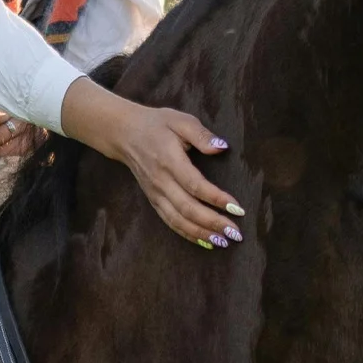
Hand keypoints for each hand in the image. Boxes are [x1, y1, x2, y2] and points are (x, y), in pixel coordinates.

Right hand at [59, 79, 244, 250]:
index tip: (237, 208)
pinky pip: (170, 222)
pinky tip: (205, 241)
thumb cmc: (156, 124)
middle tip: (236, 233)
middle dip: (213, 223)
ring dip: (202, 233)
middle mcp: (161, 181)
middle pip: (188, 208)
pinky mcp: (153, 200)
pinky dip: (187, 234)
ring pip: (178, 220)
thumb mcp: (180, 120)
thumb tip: (221, 148)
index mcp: (169, 160)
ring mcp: (155, 193)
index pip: (195, 185)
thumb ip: (201, 135)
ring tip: (224, 241)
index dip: (216, 198)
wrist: (124, 133)